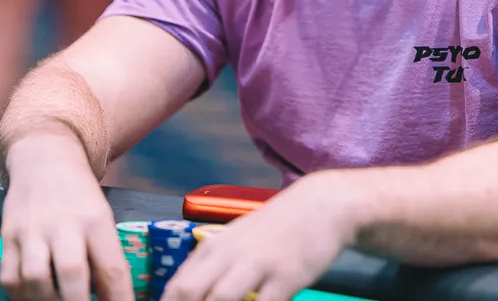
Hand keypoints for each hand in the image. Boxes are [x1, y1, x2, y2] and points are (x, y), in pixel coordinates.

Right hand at [0, 133, 133, 300]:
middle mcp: (63, 224)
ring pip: (34, 277)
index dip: (118, 299)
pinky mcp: (7, 237)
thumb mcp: (102, 219)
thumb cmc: (79, 196)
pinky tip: (34, 297)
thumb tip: (112, 299)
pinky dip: (21, 295)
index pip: (112, 267)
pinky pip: (9, 277)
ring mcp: (31, 231)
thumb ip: (105, 258)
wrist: (44, 158)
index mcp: (96, 221)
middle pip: (71, 273)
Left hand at [162, 172, 358, 300]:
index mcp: (213, 248)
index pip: (176, 287)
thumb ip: (212, 266)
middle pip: (188, 292)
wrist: (321, 206)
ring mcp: (258, 265)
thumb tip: (185, 296)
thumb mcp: (236, 240)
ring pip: (220, 300)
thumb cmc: (275, 229)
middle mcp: (229, 255)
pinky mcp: (286, 276)